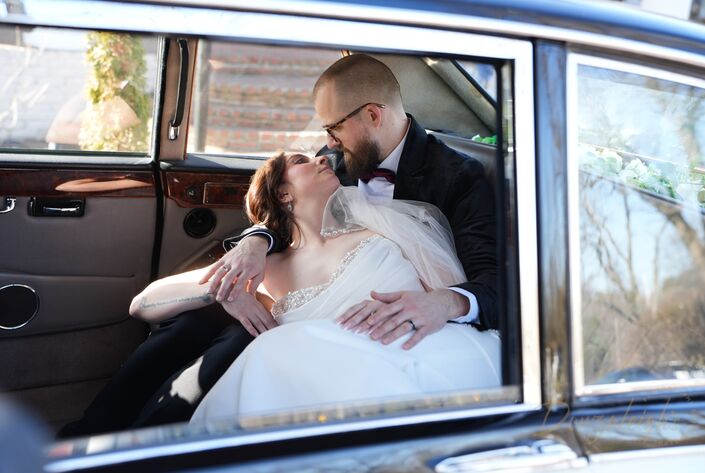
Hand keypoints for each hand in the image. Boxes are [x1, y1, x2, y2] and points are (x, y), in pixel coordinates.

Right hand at [199, 236, 267, 302]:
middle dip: (223, 289)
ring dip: (214, 282)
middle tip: (218, 299)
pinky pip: (215, 266)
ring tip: (209, 292)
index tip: (230, 300)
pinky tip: (202, 282)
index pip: (241, 282)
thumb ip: (254, 285)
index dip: (235, 291)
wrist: (254, 245)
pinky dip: (208, 274)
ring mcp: (230, 261)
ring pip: (220, 272)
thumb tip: (251, 298)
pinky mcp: (224, 258)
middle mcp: (238, 265)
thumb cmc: (258, 262)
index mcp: (248, 269)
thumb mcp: (260, 273)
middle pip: (229, 278)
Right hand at [220, 291, 277, 336]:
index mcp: (258, 305)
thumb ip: (256, 305)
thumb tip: (262, 311)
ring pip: (259, 323)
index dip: (275, 323)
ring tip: (270, 338)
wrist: (228, 290)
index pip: (269, 316)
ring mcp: (248, 312)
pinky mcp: (240, 315)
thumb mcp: (250, 298)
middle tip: (279, 336)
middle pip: (266, 321)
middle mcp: (255, 309)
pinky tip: (256, 335)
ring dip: (264, 331)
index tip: (281, 329)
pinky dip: (252, 330)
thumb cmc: (239, 295)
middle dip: (272, 329)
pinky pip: (247, 324)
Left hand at [338, 289, 468, 349]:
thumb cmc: (419, 299)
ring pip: (404, 328)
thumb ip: (387, 296)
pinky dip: (412, 341)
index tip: (367, 323)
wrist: (442, 302)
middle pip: (394, 320)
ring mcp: (420, 318)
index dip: (377, 316)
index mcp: (404, 302)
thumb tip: (371, 293)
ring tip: (383, 342)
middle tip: (371, 336)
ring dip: (393, 335)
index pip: (388, 309)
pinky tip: (404, 347)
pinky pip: (419, 335)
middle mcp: (411, 309)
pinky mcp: (428, 326)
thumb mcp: (404, 294)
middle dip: (382, 328)